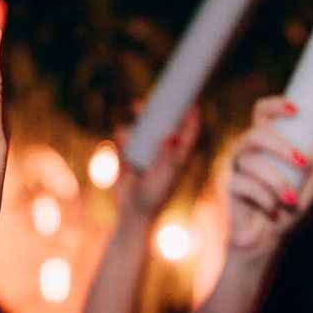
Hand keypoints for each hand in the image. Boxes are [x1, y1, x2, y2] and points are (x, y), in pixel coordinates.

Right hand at [124, 105, 199, 220]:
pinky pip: (125, 142)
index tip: (192, 99)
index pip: (189, 133)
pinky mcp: (129, 159)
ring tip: (132, 111)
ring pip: (142, 131)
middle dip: (155, 112)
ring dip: (136, 122)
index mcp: (177, 157)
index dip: (192, 116)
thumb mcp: (162, 177)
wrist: (132, 214)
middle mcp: (163, 152)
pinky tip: (121, 138)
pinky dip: (122, 139)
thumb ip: (167, 157)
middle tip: (144, 103)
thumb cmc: (153, 198)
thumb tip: (172, 135)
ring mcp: (146, 155)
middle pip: (163, 126)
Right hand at [224, 97, 312, 263]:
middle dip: (281, 146)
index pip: (261, 113)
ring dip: (277, 180)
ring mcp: (235, 168)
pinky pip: (245, 185)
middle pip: (255, 134)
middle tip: (302, 162)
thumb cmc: (287, 211)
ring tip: (291, 201)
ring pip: (252, 161)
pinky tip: (273, 211)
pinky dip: (265, 199)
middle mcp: (247, 152)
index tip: (296, 110)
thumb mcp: (310, 192)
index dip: (274, 105)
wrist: (265, 243)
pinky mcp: (228, 188)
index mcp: (266, 145)